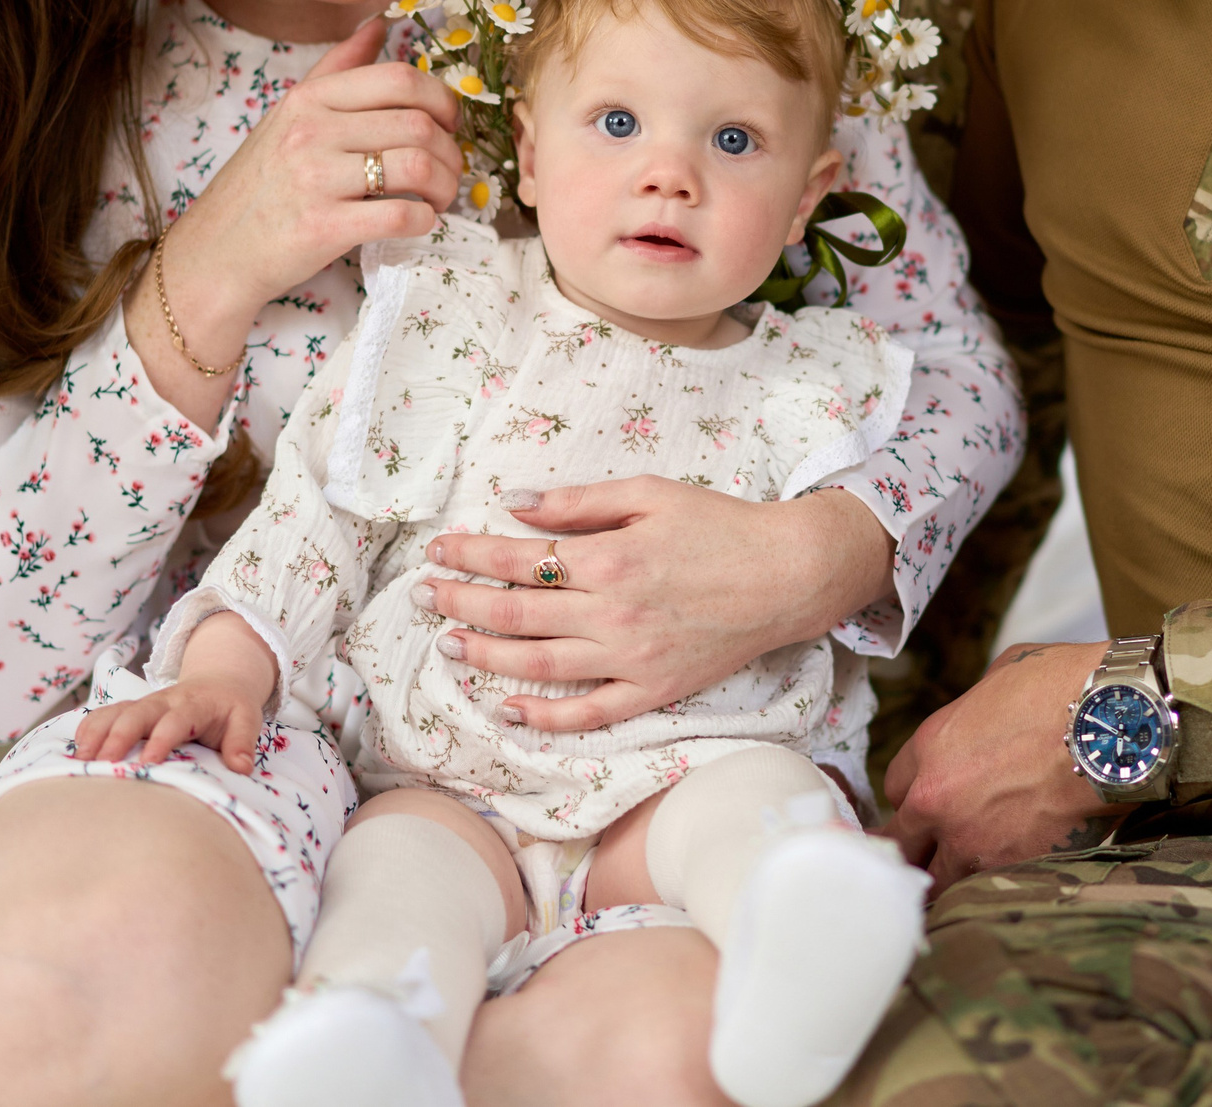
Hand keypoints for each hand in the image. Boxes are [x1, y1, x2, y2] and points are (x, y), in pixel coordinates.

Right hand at [71, 613, 275, 772]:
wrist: (219, 682)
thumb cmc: (230, 708)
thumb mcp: (246, 719)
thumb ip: (243, 742)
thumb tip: (242, 767)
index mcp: (193, 704)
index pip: (175, 721)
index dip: (162, 740)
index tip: (149, 763)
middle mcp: (164, 701)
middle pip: (137, 714)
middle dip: (119, 737)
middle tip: (102, 763)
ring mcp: (144, 704)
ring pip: (115, 712)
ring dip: (97, 733)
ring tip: (82, 759)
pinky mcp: (131, 709)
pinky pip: (105, 713)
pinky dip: (89, 728)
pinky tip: (76, 748)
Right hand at [127, 19, 460, 416]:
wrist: (216, 251)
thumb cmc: (261, 185)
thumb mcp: (289, 116)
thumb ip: (338, 69)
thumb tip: (380, 25)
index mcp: (309, 99)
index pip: (399, 79)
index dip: (442, 99)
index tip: (448, 123)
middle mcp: (311, 131)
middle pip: (418, 125)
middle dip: (450, 151)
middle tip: (448, 171)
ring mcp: (315, 179)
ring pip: (417, 166)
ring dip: (445, 186)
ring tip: (438, 198)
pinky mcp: (323, 227)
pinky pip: (401, 215)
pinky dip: (425, 220)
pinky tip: (419, 222)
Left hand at [422, 481, 893, 732]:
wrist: (786, 576)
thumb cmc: (720, 526)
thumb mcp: (649, 493)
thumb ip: (576, 501)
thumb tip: (513, 502)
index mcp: (609, 560)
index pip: (517, 560)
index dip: (469, 555)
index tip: (438, 550)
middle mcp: (612, 615)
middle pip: (514, 616)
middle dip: (460, 604)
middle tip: (424, 596)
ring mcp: (630, 660)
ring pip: (538, 667)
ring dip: (484, 658)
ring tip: (447, 646)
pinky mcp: (652, 692)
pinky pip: (588, 714)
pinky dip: (544, 718)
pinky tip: (508, 710)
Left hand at [883, 640, 1118, 890]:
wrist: (1112, 728)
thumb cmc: (1063, 690)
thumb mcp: (999, 679)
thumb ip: (973, 715)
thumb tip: (978, 725)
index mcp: (931, 749)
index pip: (893, 788)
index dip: (912, 792)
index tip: (927, 797)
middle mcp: (939, 800)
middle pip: (900, 843)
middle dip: (912, 845)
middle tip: (924, 849)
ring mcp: (974, 840)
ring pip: (937, 878)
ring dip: (947, 872)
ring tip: (962, 869)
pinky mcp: (1014, 866)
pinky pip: (982, 886)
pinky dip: (987, 882)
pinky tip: (1000, 873)